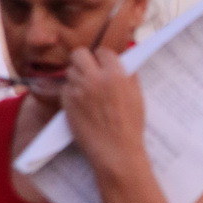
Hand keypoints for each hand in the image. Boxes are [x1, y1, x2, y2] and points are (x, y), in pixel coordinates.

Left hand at [62, 50, 145, 169]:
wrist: (116, 151)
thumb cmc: (130, 126)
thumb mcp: (137, 96)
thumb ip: (128, 76)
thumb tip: (121, 63)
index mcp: (116, 75)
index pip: (103, 51)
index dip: (103, 58)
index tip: (103, 63)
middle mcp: (95, 79)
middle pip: (79, 54)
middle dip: (84, 59)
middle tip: (89, 69)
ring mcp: (79, 90)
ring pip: (70, 71)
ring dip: (77, 76)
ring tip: (85, 88)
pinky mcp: (67, 103)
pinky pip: (65, 88)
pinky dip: (71, 92)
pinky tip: (80, 102)